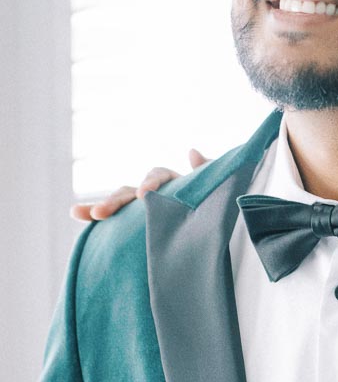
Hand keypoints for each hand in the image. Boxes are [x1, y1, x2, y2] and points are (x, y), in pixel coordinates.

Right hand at [70, 149, 207, 221]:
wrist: (213, 230)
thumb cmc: (215, 205)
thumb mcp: (216, 190)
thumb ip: (206, 173)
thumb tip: (191, 151)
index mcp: (172, 181)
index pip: (158, 176)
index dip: (150, 183)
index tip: (143, 196)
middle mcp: (153, 190)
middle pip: (130, 190)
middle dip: (116, 201)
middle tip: (102, 213)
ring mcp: (141, 207)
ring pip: (117, 202)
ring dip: (99, 206)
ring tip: (79, 213)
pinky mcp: (133, 222)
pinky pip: (113, 219)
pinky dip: (93, 215)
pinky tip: (76, 214)